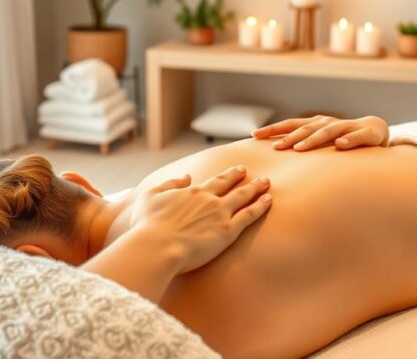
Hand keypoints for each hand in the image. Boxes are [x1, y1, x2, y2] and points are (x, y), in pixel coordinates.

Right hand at [128, 166, 272, 273]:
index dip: (228, 175)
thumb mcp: (149, 196)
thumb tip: (186, 176)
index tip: (238, 169)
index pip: (214, 181)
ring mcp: (220, 214)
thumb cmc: (147, 225)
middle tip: (252, 173)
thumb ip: (169, 184)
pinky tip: (268, 201)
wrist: (156, 246)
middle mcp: (209, 199)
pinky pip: (249, 215)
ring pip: (243, 197)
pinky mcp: (227, 231)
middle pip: (230, 185)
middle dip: (242, 177)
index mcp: (192, 192)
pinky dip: (260, 206)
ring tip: (266, 183)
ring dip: (256, 188)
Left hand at [252, 115, 389, 150]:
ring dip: (313, 139)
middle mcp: (327, 123)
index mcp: (315, 124)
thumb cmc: (342, 139)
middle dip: (289, 137)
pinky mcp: (365, 133)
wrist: (376, 130)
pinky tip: (340, 147)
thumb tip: (273, 154)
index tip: (254, 135)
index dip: (273, 129)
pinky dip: (348, 141)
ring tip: (300, 148)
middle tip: (275, 147)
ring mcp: (346, 127)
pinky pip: (355, 137)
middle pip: (305, 128)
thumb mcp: (321, 141)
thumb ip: (302, 144)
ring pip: (327, 132)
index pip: (290, 125)